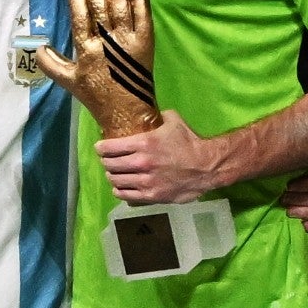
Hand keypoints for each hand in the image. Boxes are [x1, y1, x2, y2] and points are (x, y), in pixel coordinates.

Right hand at [36, 0, 163, 139]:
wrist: (128, 112)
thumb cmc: (97, 95)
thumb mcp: (69, 81)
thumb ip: (51, 64)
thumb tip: (36, 46)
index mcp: (87, 50)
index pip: (81, 17)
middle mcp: (108, 43)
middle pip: (102, 6)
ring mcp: (129, 41)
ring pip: (123, 6)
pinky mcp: (146, 41)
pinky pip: (144, 16)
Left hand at [96, 109, 221, 204]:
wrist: (207, 166)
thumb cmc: (190, 141)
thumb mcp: (174, 121)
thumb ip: (158, 116)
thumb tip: (150, 112)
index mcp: (143, 143)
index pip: (110, 147)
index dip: (101, 148)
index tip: (100, 147)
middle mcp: (141, 163)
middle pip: (110, 165)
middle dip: (106, 162)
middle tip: (108, 160)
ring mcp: (145, 181)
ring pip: (116, 181)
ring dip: (112, 176)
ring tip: (114, 173)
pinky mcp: (151, 195)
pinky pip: (126, 195)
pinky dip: (119, 191)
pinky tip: (120, 187)